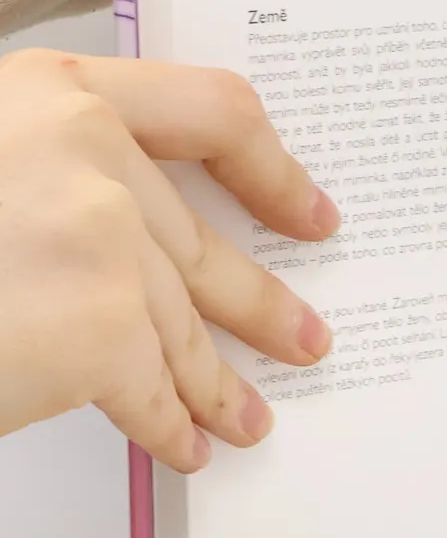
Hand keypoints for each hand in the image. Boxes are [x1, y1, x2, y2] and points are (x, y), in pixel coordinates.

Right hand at [0, 50, 337, 471]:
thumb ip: (45, 171)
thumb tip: (136, 229)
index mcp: (49, 90)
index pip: (210, 111)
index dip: (272, 169)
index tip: (310, 213)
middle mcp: (84, 148)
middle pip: (196, 240)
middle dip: (253, 302)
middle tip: (302, 336)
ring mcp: (98, 235)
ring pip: (181, 322)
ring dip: (217, 380)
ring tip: (247, 417)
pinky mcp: (95, 326)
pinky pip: (151, 388)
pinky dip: (169, 425)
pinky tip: (184, 447)